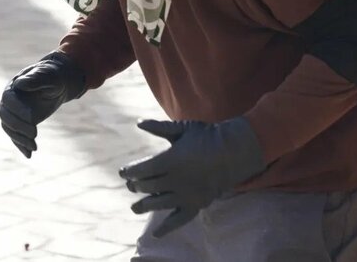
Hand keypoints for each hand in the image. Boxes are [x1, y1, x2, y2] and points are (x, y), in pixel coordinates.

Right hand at [0, 52, 85, 157]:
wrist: (57, 84)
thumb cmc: (52, 77)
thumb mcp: (48, 76)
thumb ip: (36, 79)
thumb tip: (20, 84)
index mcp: (14, 86)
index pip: (8, 99)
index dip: (18, 108)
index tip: (32, 117)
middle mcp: (10, 100)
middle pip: (6, 115)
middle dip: (19, 126)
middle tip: (35, 134)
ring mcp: (14, 112)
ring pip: (9, 128)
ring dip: (19, 138)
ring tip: (34, 147)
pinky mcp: (20, 122)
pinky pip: (16, 135)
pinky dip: (21, 145)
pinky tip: (29, 154)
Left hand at [119, 117, 265, 237]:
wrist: (233, 152)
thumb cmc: (206, 136)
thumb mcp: (181, 128)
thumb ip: (159, 127)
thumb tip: (138, 123)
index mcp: (170, 160)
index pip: (142, 170)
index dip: (130, 172)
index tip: (123, 172)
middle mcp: (176, 180)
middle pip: (148, 187)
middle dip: (136, 186)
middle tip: (131, 185)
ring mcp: (187, 195)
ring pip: (159, 204)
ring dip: (144, 206)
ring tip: (134, 208)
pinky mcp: (197, 205)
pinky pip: (179, 220)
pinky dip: (167, 228)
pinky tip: (156, 234)